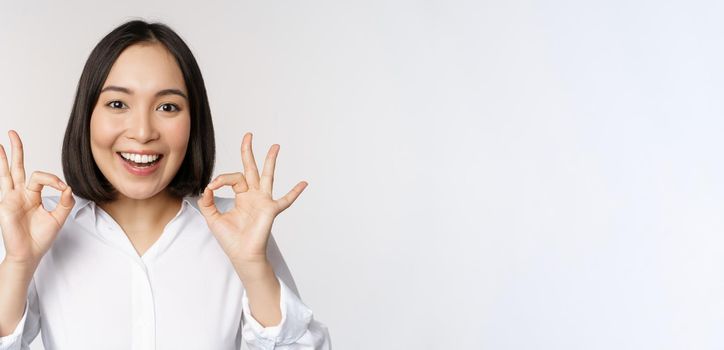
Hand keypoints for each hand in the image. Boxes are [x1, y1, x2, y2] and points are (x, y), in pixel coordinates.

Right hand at [0, 130, 74, 266]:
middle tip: (13, 132)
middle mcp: (20, 194)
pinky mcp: (5, 203)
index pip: (42, 178)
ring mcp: (10, 197)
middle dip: (17, 150)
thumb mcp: (59, 218)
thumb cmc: (41, 238)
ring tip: (1, 141)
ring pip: (7, 172)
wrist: (29, 253)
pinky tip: (0, 155)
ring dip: (4, 156)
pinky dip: (2, 169)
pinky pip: (4, 183)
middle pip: (17, 167)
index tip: (62, 188)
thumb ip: (65, 202)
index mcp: (33, 196)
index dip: (54, 179)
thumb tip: (68, 187)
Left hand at [197, 132, 306, 270]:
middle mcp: (253, 195)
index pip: (233, 177)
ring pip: (267, 176)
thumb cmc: (230, 239)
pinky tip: (304, 183)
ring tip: (275, 146)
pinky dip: (295, 192)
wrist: (241, 254)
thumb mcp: (212, 217)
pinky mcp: (270, 210)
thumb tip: (207, 187)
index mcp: (241, 196)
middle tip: (248, 135)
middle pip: (251, 168)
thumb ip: (208, 201)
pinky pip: (285, 200)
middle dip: (248, 151)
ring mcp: (263, 201)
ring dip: (270, 161)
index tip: (212, 187)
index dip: (221, 179)